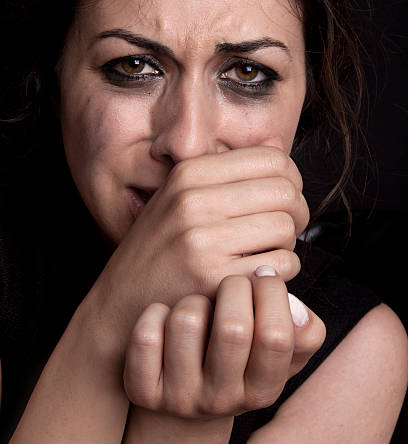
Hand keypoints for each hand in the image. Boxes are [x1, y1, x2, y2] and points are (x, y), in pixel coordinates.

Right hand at [91, 146, 308, 348]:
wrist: (121, 302)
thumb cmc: (160, 249)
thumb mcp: (180, 196)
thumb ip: (226, 172)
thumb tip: (277, 143)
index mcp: (189, 173)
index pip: (273, 159)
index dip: (292, 180)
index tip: (284, 200)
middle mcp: (194, 200)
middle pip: (285, 193)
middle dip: (297, 213)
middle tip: (285, 229)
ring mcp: (201, 240)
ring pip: (286, 229)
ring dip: (287, 245)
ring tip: (265, 252)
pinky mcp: (212, 278)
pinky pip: (279, 266)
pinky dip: (280, 272)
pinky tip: (259, 275)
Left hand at [122, 270, 324, 440]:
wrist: (183, 401)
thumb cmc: (238, 359)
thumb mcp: (279, 353)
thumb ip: (303, 331)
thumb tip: (296, 307)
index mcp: (262, 389)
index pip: (277, 335)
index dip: (271, 292)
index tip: (263, 276)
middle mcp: (222, 399)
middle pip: (233, 328)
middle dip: (233, 287)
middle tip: (231, 283)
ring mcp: (180, 397)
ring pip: (186, 321)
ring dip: (193, 299)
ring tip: (199, 305)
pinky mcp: (144, 389)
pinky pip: (147, 334)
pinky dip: (155, 313)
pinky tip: (166, 318)